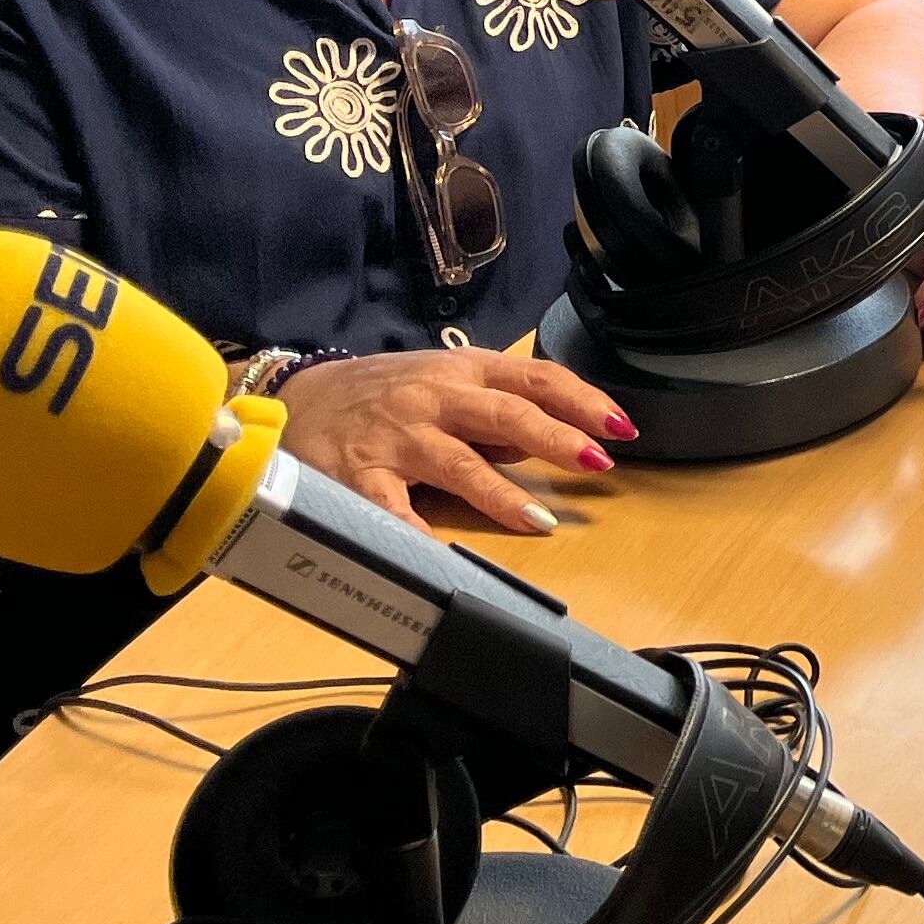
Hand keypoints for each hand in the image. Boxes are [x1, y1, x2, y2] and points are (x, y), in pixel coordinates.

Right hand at [275, 349, 630, 534]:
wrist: (303, 394)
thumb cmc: (387, 391)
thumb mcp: (447, 381)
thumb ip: (496, 409)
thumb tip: (544, 440)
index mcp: (465, 371)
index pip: (536, 379)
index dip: (581, 401)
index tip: (620, 426)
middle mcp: (436, 398)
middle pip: (506, 414)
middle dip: (556, 439)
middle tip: (598, 462)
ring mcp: (398, 436)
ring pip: (459, 463)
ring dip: (503, 493)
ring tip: (541, 520)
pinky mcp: (360, 473)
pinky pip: (391, 507)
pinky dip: (414, 531)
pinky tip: (439, 552)